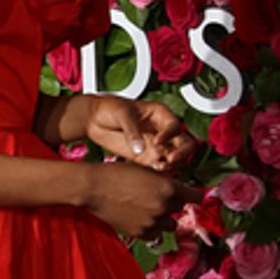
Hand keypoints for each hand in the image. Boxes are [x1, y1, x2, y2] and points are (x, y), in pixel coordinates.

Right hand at [80, 158, 195, 237]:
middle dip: (173, 203)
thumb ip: (165, 182)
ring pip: (170, 224)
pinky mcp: (140, 233)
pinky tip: (140, 217)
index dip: (191, 194)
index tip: (189, 194)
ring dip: (163, 218)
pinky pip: (155, 234)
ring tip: (148, 209)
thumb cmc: (117, 174)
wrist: (94, 187)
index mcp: (169, 188)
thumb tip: (179, 190)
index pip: (196, 196)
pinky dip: (151, 228)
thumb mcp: (147, 171)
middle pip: (180, 209)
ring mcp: (153, 222)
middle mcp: (164, 206)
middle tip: (157, 197)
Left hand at [83, 94, 198, 171]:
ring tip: (162, 167)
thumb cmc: (110, 108)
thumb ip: (132, 131)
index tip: (158, 141)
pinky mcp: (147, 157)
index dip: (170, 135)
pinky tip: (156, 170)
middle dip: (182, 153)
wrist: (95, 119)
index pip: (175, 126)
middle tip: (172, 159)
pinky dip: (162, 170)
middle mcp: (162, 131)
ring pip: (176, 157)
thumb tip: (140, 148)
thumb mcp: (122, 114)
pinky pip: (161, 165)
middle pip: (185, 143)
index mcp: (161, 115)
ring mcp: (156, 145)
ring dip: (173, 164)